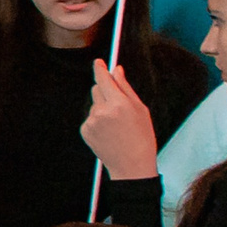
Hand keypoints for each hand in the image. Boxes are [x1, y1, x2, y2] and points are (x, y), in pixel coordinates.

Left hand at [82, 63, 158, 180]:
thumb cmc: (141, 136)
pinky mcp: (85, 130)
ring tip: (116, 125)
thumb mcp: (140, 109)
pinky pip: (90, 118)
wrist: (132, 164)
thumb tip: (117, 70)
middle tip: (118, 104)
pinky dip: (97, 121)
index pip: (104, 80)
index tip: (98, 62)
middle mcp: (102, 111)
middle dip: (105, 91)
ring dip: (103, 109)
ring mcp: (91, 122)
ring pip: (94, 105)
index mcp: (119, 104)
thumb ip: (126, 88)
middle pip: (97, 89)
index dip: (100, 69)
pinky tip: (108, 132)